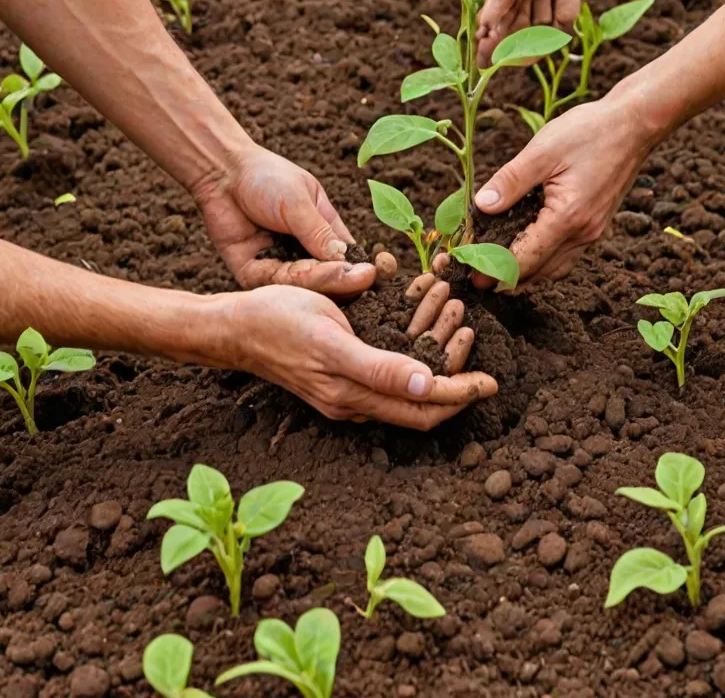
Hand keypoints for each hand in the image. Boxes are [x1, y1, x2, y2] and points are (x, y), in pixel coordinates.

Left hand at [193, 145, 389, 297]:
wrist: (223, 172)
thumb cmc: (267, 177)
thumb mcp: (299, 201)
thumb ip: (318, 232)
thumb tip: (347, 261)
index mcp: (324, 233)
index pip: (349, 259)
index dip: (362, 268)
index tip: (377, 271)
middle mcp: (304, 254)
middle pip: (328, 278)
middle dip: (342, 279)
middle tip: (359, 279)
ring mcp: (278, 265)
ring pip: (303, 285)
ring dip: (320, 281)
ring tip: (334, 275)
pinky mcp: (252, 273)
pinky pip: (273, 284)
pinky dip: (288, 281)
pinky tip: (301, 274)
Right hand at [204, 285, 493, 429]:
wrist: (233, 329)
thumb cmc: (278, 319)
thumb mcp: (331, 335)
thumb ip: (378, 365)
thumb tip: (426, 383)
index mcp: (352, 392)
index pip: (421, 406)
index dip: (460, 394)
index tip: (491, 382)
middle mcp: (351, 402)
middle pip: (419, 406)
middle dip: (455, 381)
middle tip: (479, 352)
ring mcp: (343, 396)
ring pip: (405, 393)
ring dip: (436, 368)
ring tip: (457, 330)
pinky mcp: (337, 383)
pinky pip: (386, 383)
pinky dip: (412, 364)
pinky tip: (422, 340)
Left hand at [474, 92, 655, 282]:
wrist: (634, 124)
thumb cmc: (590, 132)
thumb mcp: (543, 150)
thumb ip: (510, 181)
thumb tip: (481, 205)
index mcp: (567, 217)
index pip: (524, 259)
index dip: (495, 270)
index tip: (471, 275)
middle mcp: (583, 233)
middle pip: (539, 272)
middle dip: (506, 279)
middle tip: (476, 277)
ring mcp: (593, 231)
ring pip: (554, 269)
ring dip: (526, 274)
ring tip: (496, 271)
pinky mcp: (596, 225)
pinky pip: (566, 255)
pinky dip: (543, 261)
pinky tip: (526, 251)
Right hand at [476, 0, 612, 66]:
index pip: (495, 0)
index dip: (488, 21)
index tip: (481, 41)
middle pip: (512, 18)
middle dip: (502, 40)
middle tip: (490, 64)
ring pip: (537, 23)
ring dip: (531, 40)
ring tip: (524, 59)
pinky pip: (565, 17)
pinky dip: (562, 27)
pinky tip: (558, 35)